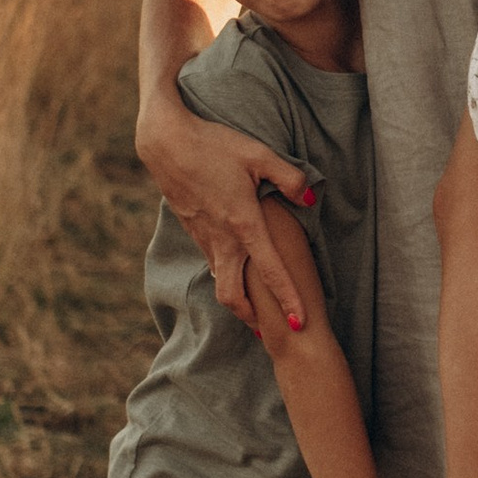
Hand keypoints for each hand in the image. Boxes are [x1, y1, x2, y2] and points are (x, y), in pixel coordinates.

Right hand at [136, 86, 314, 329]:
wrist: (166, 143)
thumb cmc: (214, 145)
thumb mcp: (258, 154)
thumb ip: (290, 178)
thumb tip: (311, 196)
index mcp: (243, 224)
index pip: (270, 272)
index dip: (287, 300)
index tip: (299, 324)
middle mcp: (222, 239)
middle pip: (235, 296)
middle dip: (253, 319)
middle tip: (271, 335)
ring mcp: (204, 237)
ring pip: (221, 282)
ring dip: (239, 301)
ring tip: (256, 313)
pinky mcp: (193, 230)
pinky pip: (212, 263)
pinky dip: (225, 277)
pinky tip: (236, 273)